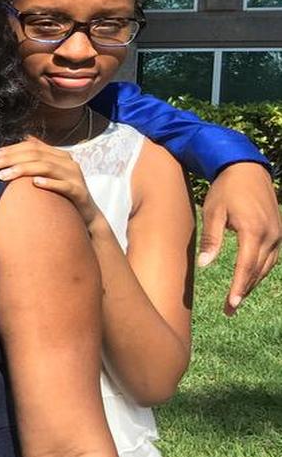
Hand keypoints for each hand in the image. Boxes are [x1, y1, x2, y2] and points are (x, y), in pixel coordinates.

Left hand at [0, 137, 99, 224]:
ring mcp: (74, 176)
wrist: (87, 217)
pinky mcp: (79, 192)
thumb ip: (37, 159)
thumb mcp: (49, 175)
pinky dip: (50, 183)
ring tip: (2, 176)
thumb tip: (21, 142)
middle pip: (35, 154)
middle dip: (10, 158)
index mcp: (59, 156)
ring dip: (22, 170)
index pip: (31, 146)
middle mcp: (67, 162)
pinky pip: (64, 186)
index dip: (9, 149)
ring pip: (47, 167)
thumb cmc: (63, 195)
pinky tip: (34, 184)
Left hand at [199, 162, 280, 314]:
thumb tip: (204, 265)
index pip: (246, 267)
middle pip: (257, 271)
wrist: (247, 169)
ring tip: (236, 300)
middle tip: (229, 310)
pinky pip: (270, 258)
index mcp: (252, 231)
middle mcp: (270, 235)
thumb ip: (211, 239)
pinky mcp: (277, 232)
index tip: (231, 305)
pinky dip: (259, 271)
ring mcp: (277, 234)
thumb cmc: (225, 190)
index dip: (238, 288)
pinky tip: (247, 279)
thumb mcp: (213, 212)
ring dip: (252, 283)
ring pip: (266, 267)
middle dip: (243, 291)